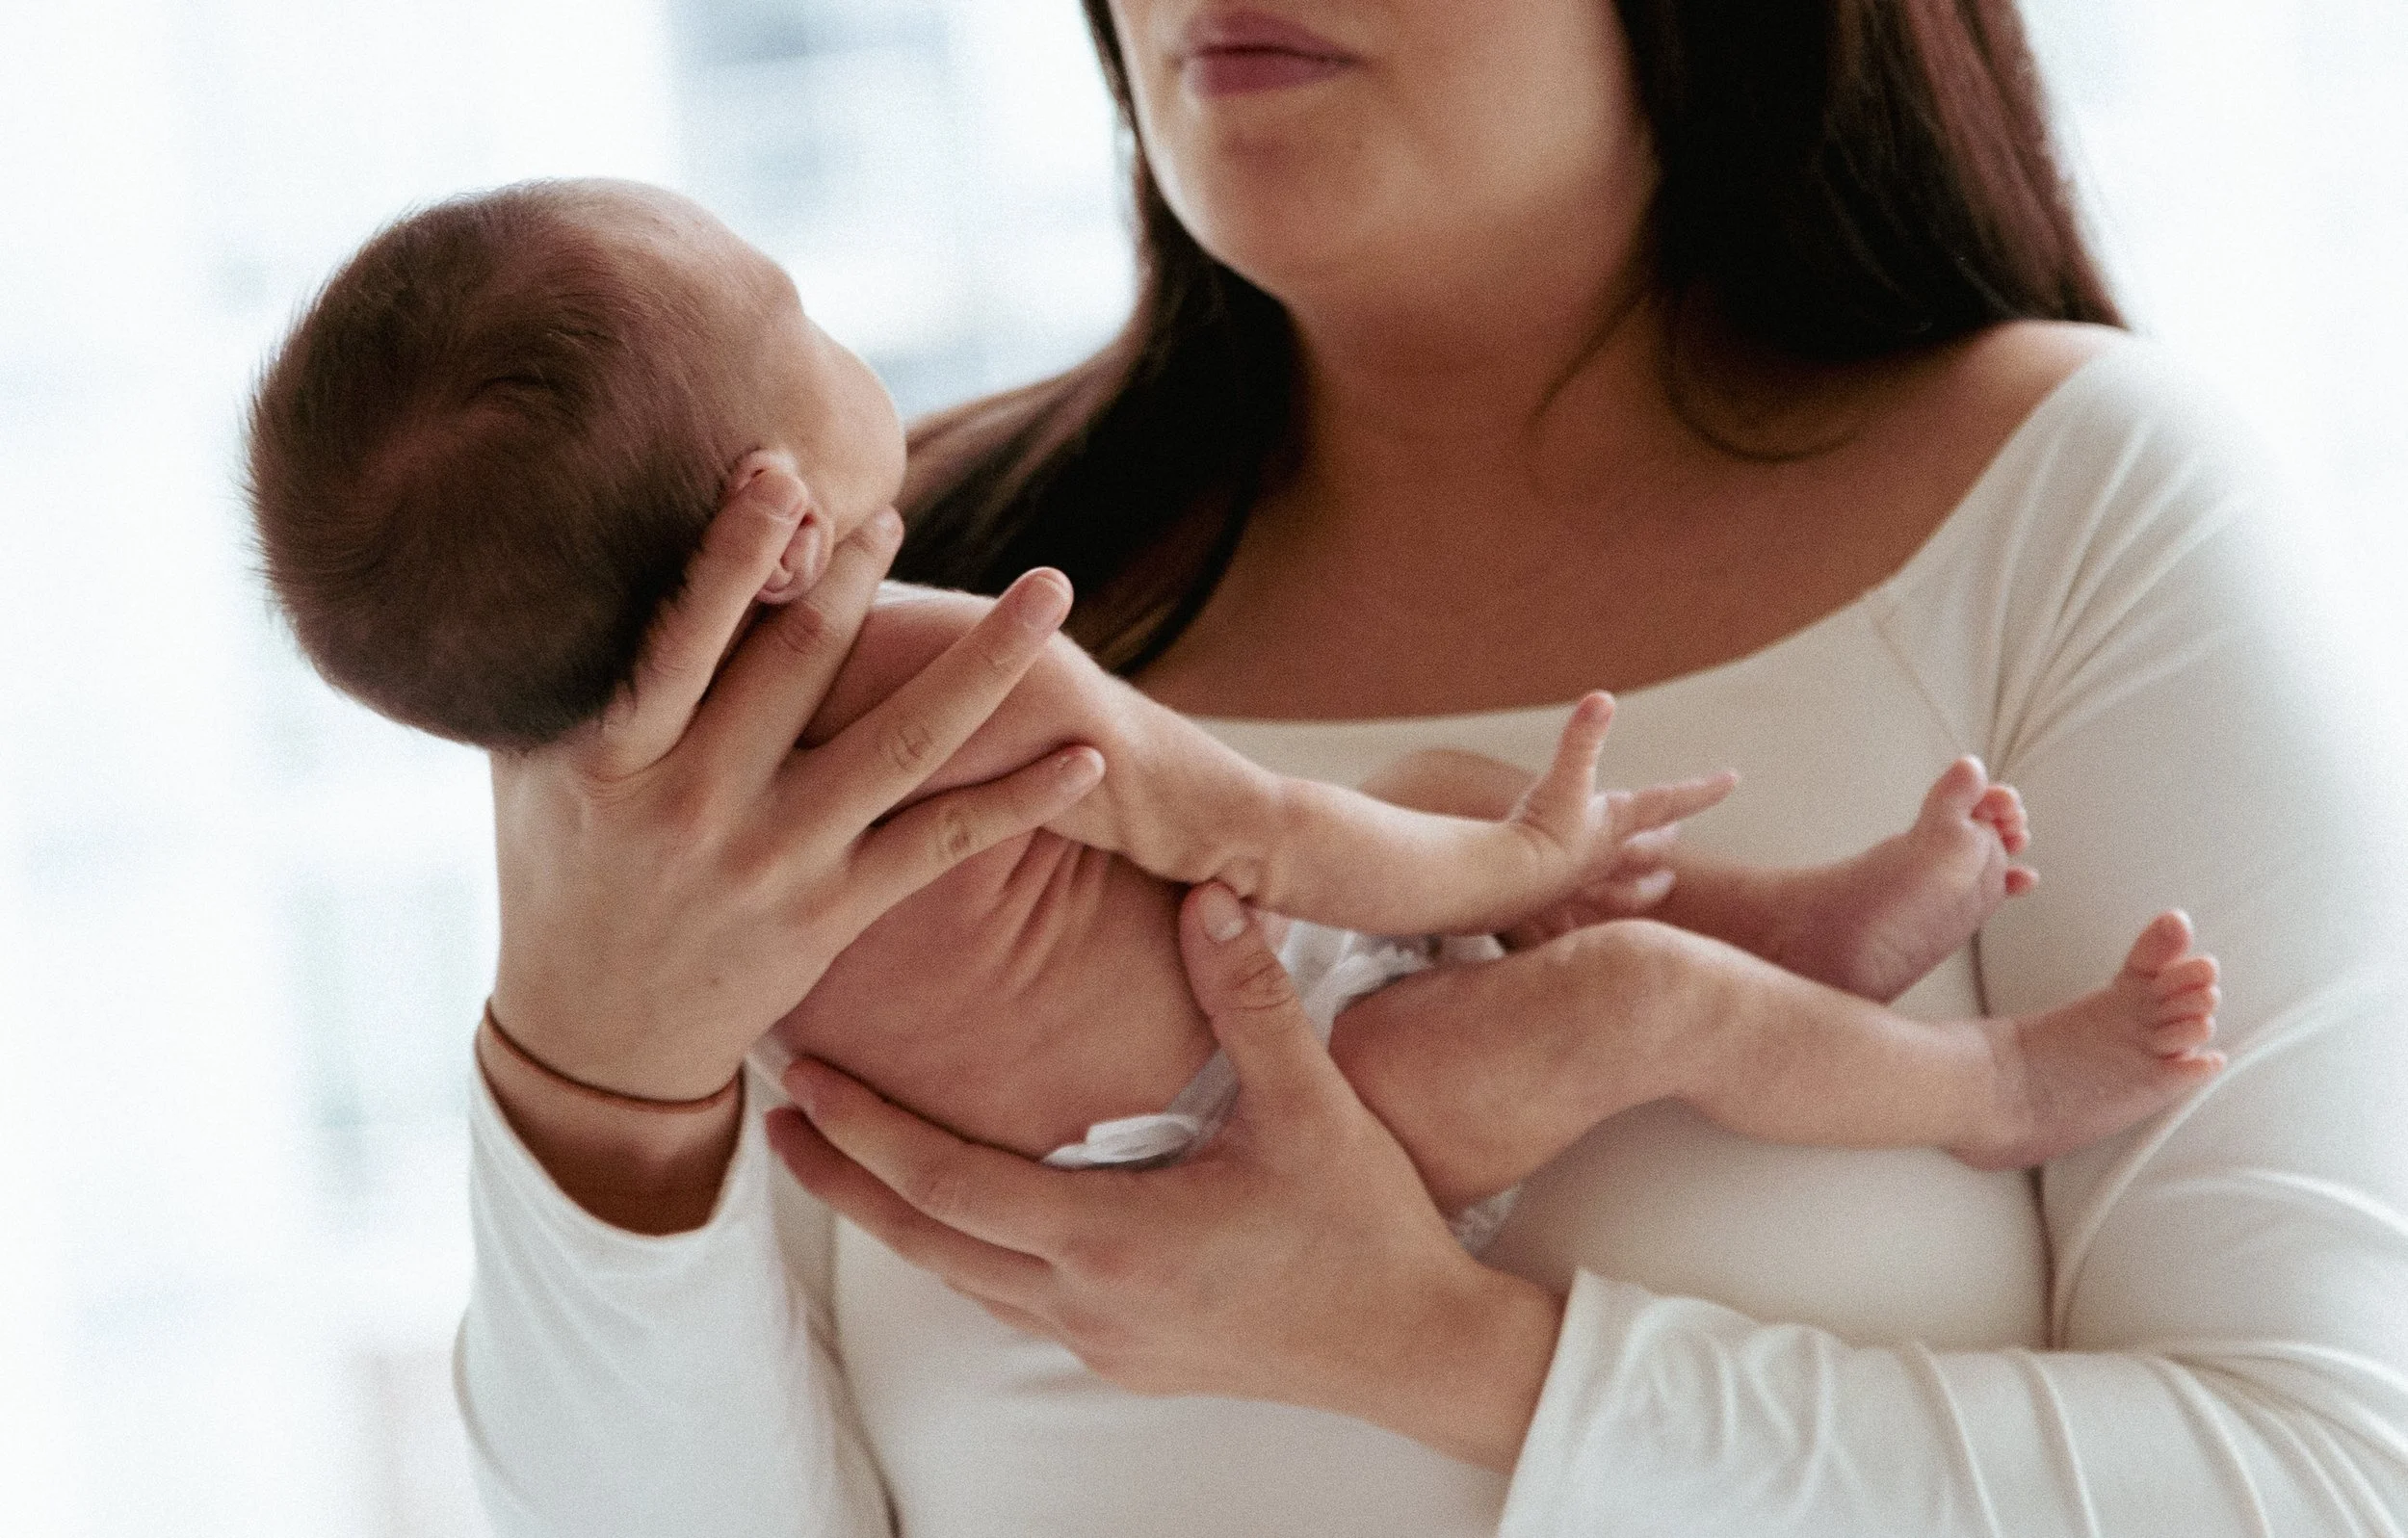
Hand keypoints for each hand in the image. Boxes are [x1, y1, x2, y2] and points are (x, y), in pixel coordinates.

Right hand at [487, 452, 1104, 1101]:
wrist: (597, 1039)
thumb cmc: (562, 867)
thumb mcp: (530, 766)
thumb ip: (562, 665)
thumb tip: (569, 532)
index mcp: (612, 756)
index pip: (679, 635)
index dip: (736, 552)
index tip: (782, 472)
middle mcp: (697, 805)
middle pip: (803, 665)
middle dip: (856, 574)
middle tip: (897, 506)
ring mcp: (778, 860)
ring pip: (904, 744)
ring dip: (989, 662)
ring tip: (1053, 591)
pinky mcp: (835, 911)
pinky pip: (943, 840)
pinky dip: (1020, 797)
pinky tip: (1086, 752)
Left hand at [767, 882, 1567, 1472]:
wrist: (1416, 1351)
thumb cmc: (1366, 1229)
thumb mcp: (1312, 1105)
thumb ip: (1250, 998)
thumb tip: (1211, 894)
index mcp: (1114, 1239)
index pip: (950, 1184)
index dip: (866, 1132)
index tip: (803, 1081)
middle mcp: (1086, 1301)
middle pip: (926, 1241)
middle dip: (844, 1178)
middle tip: (777, 1120)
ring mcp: (1100, 1338)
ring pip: (960, 1279)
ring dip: (893, 1217)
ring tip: (839, 1161)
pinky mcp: (1123, 1352)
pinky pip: (1007, 1300)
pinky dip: (957, 1250)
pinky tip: (950, 1214)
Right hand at [1360, 698, 1737, 946]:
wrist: (1506, 883)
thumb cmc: (1540, 830)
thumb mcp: (1564, 778)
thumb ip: (1582, 738)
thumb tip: (1602, 697)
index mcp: (1615, 824)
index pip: (1669, 802)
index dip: (1703, 790)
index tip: (1733, 780)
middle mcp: (1606, 858)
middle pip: (1648, 851)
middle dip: (1665, 842)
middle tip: (1678, 834)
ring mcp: (1583, 886)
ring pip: (1627, 892)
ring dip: (1647, 888)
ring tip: (1662, 887)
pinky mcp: (1556, 907)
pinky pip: (1580, 919)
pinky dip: (1587, 923)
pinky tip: (1589, 927)